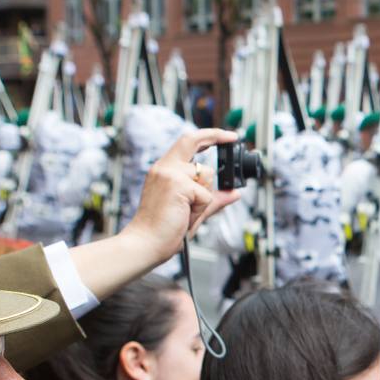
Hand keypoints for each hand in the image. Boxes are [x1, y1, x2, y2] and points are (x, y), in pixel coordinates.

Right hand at [70, 129, 240, 301]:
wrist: (146, 243)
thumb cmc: (163, 229)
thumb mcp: (193, 210)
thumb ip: (213, 199)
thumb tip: (234, 193)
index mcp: (164, 170)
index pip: (186, 142)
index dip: (208, 135)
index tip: (226, 135)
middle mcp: (164, 168)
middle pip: (194, 142)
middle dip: (216, 136)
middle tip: (234, 136)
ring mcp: (170, 175)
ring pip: (206, 176)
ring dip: (204, 198)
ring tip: (187, 213)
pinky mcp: (178, 185)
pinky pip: (206, 195)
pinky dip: (201, 209)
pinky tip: (185, 217)